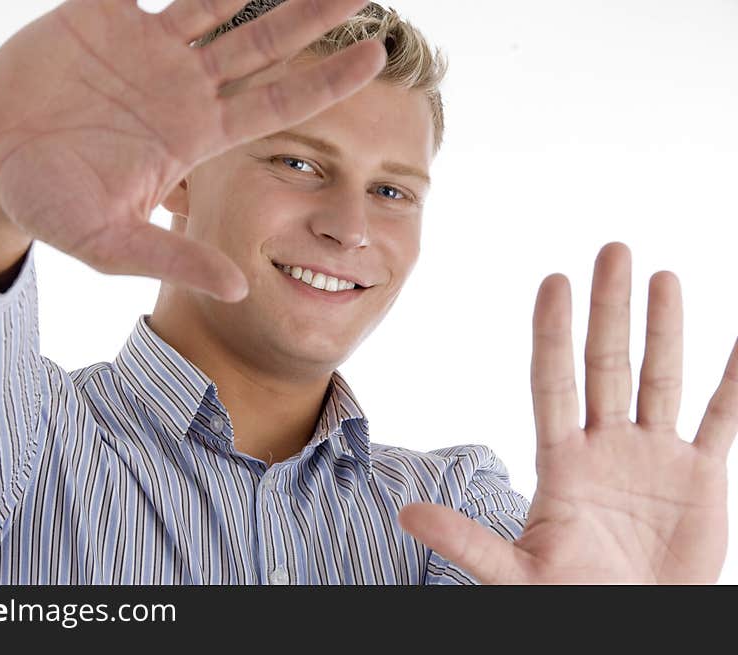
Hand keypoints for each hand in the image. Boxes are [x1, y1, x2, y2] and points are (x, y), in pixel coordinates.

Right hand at [0, 0, 385, 300]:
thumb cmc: (52, 208)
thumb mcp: (114, 243)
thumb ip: (176, 256)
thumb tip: (240, 291)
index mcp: (195, 135)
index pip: (277, 105)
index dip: (326, 83)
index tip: (376, 60)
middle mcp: (184, 87)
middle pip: (264, 47)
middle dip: (314, 19)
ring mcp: (147, 49)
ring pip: (220, 3)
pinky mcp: (104, 16)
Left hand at [399, 242, 737, 583]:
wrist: (634, 624)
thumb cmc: (572, 600)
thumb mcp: (516, 574)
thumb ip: (467, 541)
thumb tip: (406, 514)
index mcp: (560, 461)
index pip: (553, 381)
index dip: (552, 333)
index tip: (554, 282)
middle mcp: (605, 445)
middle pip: (606, 363)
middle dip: (609, 309)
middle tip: (612, 249)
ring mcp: (653, 455)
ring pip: (659, 377)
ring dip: (664, 328)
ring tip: (662, 276)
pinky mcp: (699, 475)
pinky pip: (720, 418)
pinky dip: (733, 382)